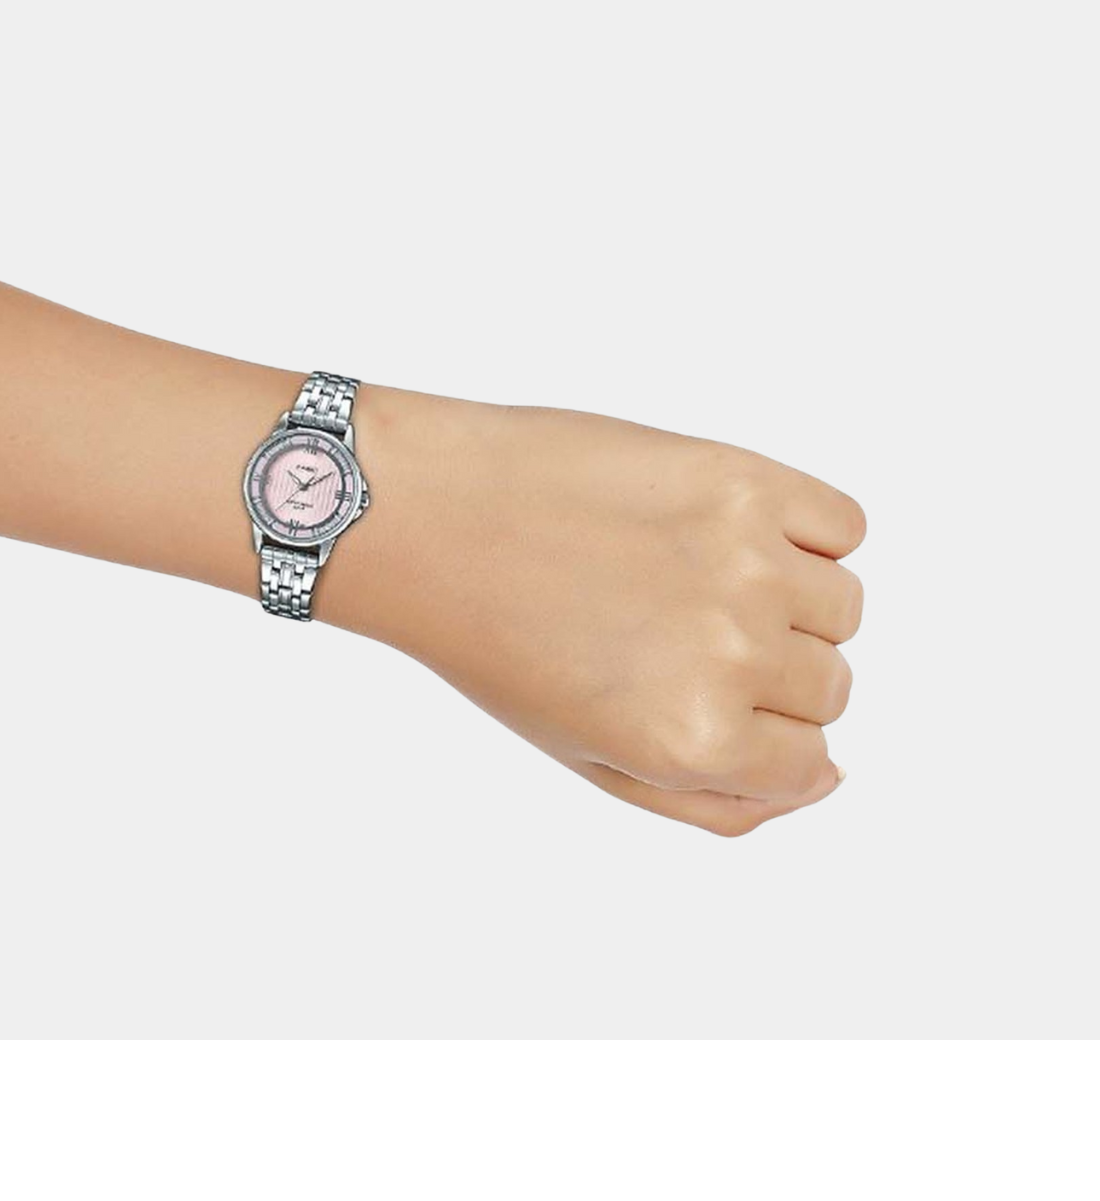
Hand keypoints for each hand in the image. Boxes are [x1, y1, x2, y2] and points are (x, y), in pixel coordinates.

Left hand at [325, 387, 865, 835]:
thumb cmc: (496, 637)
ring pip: (843, 605)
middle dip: (769, 672)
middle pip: (830, 684)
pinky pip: (844, 524)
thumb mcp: (591, 758)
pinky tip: (725, 529)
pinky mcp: (744, 478)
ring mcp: (748, 561)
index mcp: (695, 741)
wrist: (430, 514)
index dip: (759, 734)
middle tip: (678, 630)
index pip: (811, 763)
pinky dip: (807, 531)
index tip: (707, 694)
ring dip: (789, 600)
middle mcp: (734, 657)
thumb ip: (716, 800)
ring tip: (691, 575)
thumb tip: (826, 780)